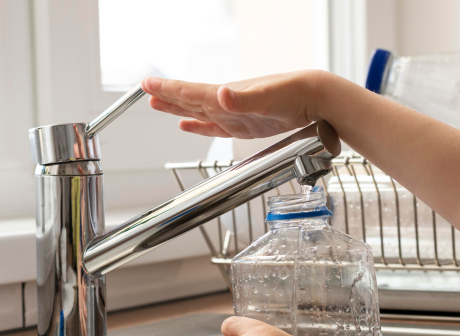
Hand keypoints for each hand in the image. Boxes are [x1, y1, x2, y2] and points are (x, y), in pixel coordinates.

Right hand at [141, 71, 326, 138]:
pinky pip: (214, 126)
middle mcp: (226, 103)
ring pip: (198, 112)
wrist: (314, 100)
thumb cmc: (293, 93)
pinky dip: (199, 126)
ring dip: (177, 110)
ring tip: (158, 105)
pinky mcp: (244, 126)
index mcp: (226, 95)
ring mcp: (234, 115)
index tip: (146, 85)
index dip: (167, 90)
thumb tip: (220, 94)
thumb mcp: (267, 97)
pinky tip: (187, 125)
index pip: (190, 91)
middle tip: (145, 92)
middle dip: (167, 97)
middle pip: (189, 99)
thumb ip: (242, 99)